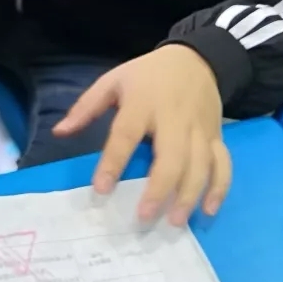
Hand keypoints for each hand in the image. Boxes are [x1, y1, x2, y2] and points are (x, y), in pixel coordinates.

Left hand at [53, 44, 231, 224]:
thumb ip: (86, 107)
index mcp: (143, 102)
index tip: (100, 189)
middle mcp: (174, 118)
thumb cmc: (147, 75)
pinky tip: (208, 211)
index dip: (113, 162)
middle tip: (144, 217)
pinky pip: (223, 164)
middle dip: (160, 189)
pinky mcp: (216, 136)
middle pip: (172, 157)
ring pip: (200, 165)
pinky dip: (219, 188)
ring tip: (174, 222)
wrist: (196, 58)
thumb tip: (59, 132)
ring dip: (189, 196)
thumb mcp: (113, 81)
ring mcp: (199, 129)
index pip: (126, 134)